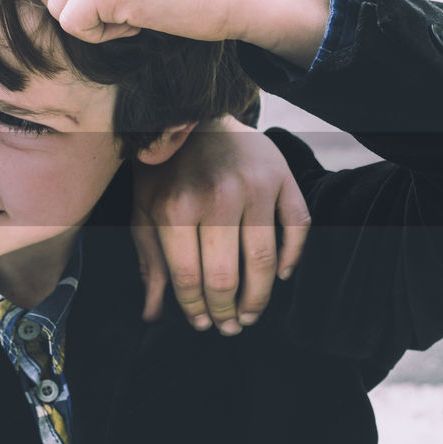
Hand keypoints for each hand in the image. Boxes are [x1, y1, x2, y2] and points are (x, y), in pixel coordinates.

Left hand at [131, 116, 310, 334]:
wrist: (193, 116)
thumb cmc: (163, 171)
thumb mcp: (144, 212)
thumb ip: (151, 263)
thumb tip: (153, 315)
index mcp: (174, 208)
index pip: (189, 277)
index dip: (195, 308)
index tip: (202, 324)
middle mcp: (215, 198)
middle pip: (226, 275)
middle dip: (228, 311)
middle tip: (230, 328)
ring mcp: (253, 187)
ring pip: (264, 259)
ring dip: (260, 296)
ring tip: (251, 315)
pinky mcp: (282, 177)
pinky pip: (297, 227)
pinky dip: (293, 257)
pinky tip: (281, 276)